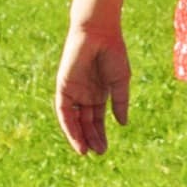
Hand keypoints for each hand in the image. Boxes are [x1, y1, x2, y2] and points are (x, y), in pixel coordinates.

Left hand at [55, 12, 131, 155]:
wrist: (99, 33)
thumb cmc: (113, 53)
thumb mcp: (120, 82)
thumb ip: (120, 103)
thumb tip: (122, 124)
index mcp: (99, 93)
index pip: (97, 119)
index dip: (100, 134)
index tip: (104, 149)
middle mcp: (85, 94)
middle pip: (85, 122)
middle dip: (91, 137)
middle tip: (98, 153)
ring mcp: (74, 91)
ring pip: (74, 119)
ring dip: (78, 136)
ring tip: (85, 151)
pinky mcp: (64, 87)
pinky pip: (64, 111)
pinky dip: (69, 125)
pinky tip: (76, 137)